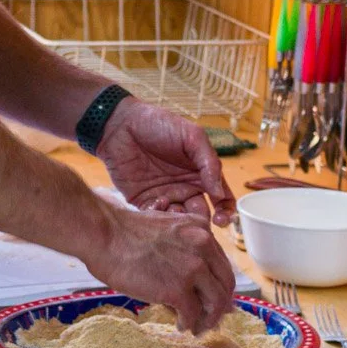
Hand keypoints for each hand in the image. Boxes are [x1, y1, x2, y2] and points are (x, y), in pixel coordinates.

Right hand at [91, 202, 235, 334]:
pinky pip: (193, 314)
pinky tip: (182, 326)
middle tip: (212, 318)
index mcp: (200, 228)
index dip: (219, 285)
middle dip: (220, 305)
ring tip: (198, 327)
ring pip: (215, 302)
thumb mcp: (166, 229)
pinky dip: (189, 324)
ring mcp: (193, 267)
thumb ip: (183, 247)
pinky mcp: (178, 289)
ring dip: (208, 319)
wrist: (104, 233)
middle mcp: (203, 245)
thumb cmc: (123, 232)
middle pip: (225, 283)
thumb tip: (191, 281)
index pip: (221, 263)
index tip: (214, 299)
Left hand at [95, 99, 235, 225]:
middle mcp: (185, 188)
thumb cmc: (159, 125)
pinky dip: (159, 218)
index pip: (221, 198)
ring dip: (180, 222)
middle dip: (201, 223)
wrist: (121, 125)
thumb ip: (209, 163)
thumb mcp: (192, 137)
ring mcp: (165, 196)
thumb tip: (220, 193)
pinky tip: (156, 204)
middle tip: (197, 222)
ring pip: (178, 220)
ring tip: (174, 209)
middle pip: (201, 214)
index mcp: (200, 174)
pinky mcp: (144, 202)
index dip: (225, 211)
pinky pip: (155, 218)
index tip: (221, 219)